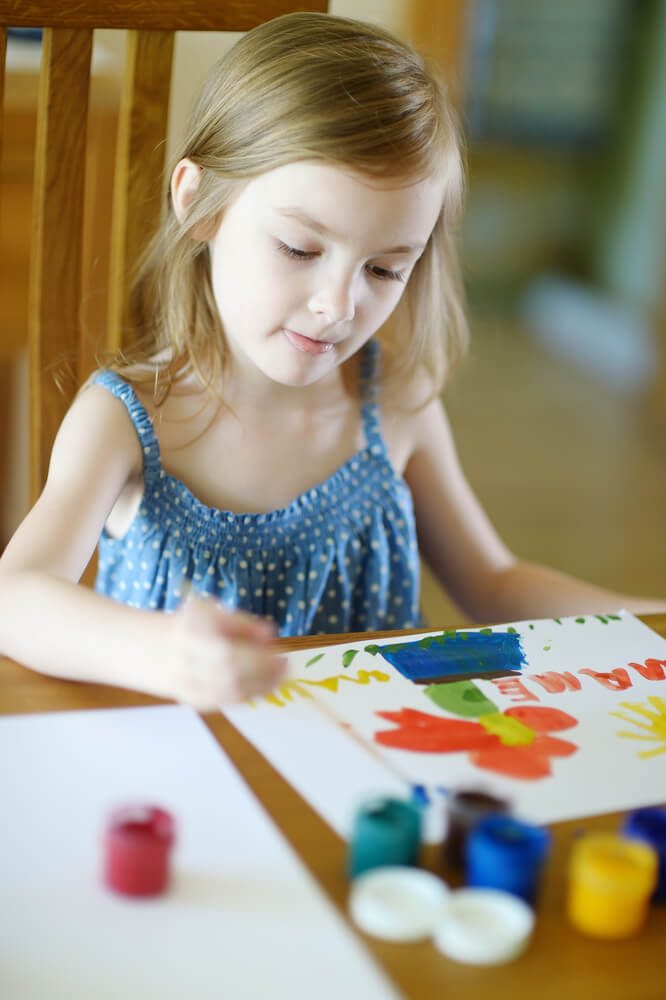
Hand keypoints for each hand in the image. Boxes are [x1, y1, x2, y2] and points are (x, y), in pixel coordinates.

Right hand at [159, 597, 286, 709]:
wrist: (154, 652)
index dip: (258, 656)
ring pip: (230, 693)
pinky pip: (227, 702)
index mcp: (190, 635)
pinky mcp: (196, 702)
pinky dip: (249, 695)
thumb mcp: (212, 611)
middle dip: (264, 672)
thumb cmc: (191, 626)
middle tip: (286, 666)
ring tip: (280, 677)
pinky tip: (264, 686)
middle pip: (230, 675)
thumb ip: (242, 622)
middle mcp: (187, 663)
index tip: (281, 653)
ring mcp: (190, 687)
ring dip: (262, 686)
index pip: (227, 651)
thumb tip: (270, 634)